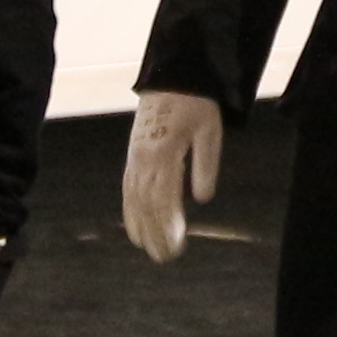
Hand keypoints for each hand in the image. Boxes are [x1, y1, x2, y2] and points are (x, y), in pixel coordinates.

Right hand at [122, 90, 222, 263]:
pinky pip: (127, 190)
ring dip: (142, 227)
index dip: (168, 224)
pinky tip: (135, 230)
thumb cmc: (195, 104)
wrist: (170, 77)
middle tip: (166, 258)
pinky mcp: (132, 156)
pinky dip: (130, 212)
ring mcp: (135, 158)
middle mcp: (144, 159)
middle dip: (155, 233)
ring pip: (134, 200)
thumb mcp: (209, 130)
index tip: (177, 245)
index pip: (164, 198)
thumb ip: (206, 164)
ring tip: (151, 251)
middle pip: (147, 205)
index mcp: (164, 153)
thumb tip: (202, 199)